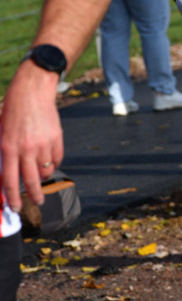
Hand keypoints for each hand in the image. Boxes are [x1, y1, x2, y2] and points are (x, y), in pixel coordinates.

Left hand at [0, 63, 63, 211]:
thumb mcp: (1, 133)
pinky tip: (48, 160)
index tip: (16, 208)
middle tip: (37, 202)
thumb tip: (7, 175)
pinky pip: (56, 159)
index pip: (10, 181)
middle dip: (34, 196)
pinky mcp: (56, 139)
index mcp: (8, 148)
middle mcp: (26, 149)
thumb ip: (4, 154)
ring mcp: (43, 144)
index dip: (13, 198)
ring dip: (43, 177)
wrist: (32, 92)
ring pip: (46, 172)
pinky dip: (52, 163)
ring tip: (40, 175)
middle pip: (31, 182)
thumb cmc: (12, 111)